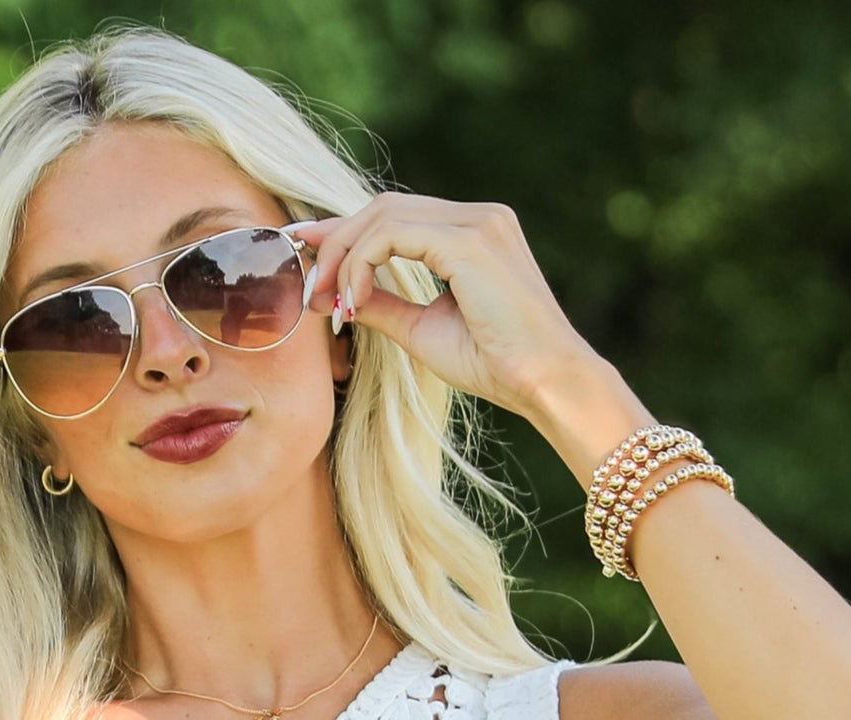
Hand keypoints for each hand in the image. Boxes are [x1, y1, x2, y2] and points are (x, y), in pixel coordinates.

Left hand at [291, 194, 597, 420]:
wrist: (544, 382)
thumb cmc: (496, 365)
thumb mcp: (422, 330)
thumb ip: (381, 305)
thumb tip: (332, 295)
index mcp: (472, 233)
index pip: (395, 216)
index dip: (344, 232)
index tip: (306, 254)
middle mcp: (478, 217)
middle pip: (383, 207)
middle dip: (335, 241)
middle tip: (308, 285)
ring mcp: (477, 223)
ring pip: (383, 215)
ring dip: (344, 256)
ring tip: (328, 300)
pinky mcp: (470, 241)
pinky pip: (393, 235)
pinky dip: (362, 264)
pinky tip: (355, 302)